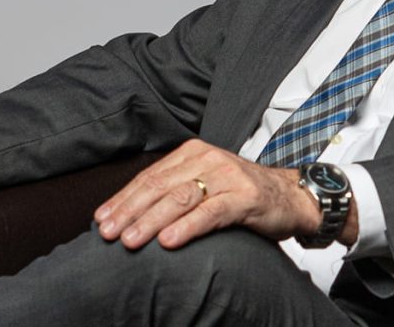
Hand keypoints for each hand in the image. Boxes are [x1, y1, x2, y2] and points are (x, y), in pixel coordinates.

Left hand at [93, 139, 357, 249]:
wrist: (292, 196)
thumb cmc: (242, 194)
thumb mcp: (206, 184)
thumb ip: (174, 190)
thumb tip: (127, 213)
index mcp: (193, 153)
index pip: (150, 176)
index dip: (123, 198)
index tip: (101, 220)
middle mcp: (209, 158)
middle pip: (161, 186)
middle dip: (130, 211)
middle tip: (108, 233)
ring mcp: (228, 176)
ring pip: (182, 198)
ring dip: (152, 220)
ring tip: (131, 240)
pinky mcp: (245, 196)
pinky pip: (211, 212)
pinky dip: (187, 227)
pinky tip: (168, 240)